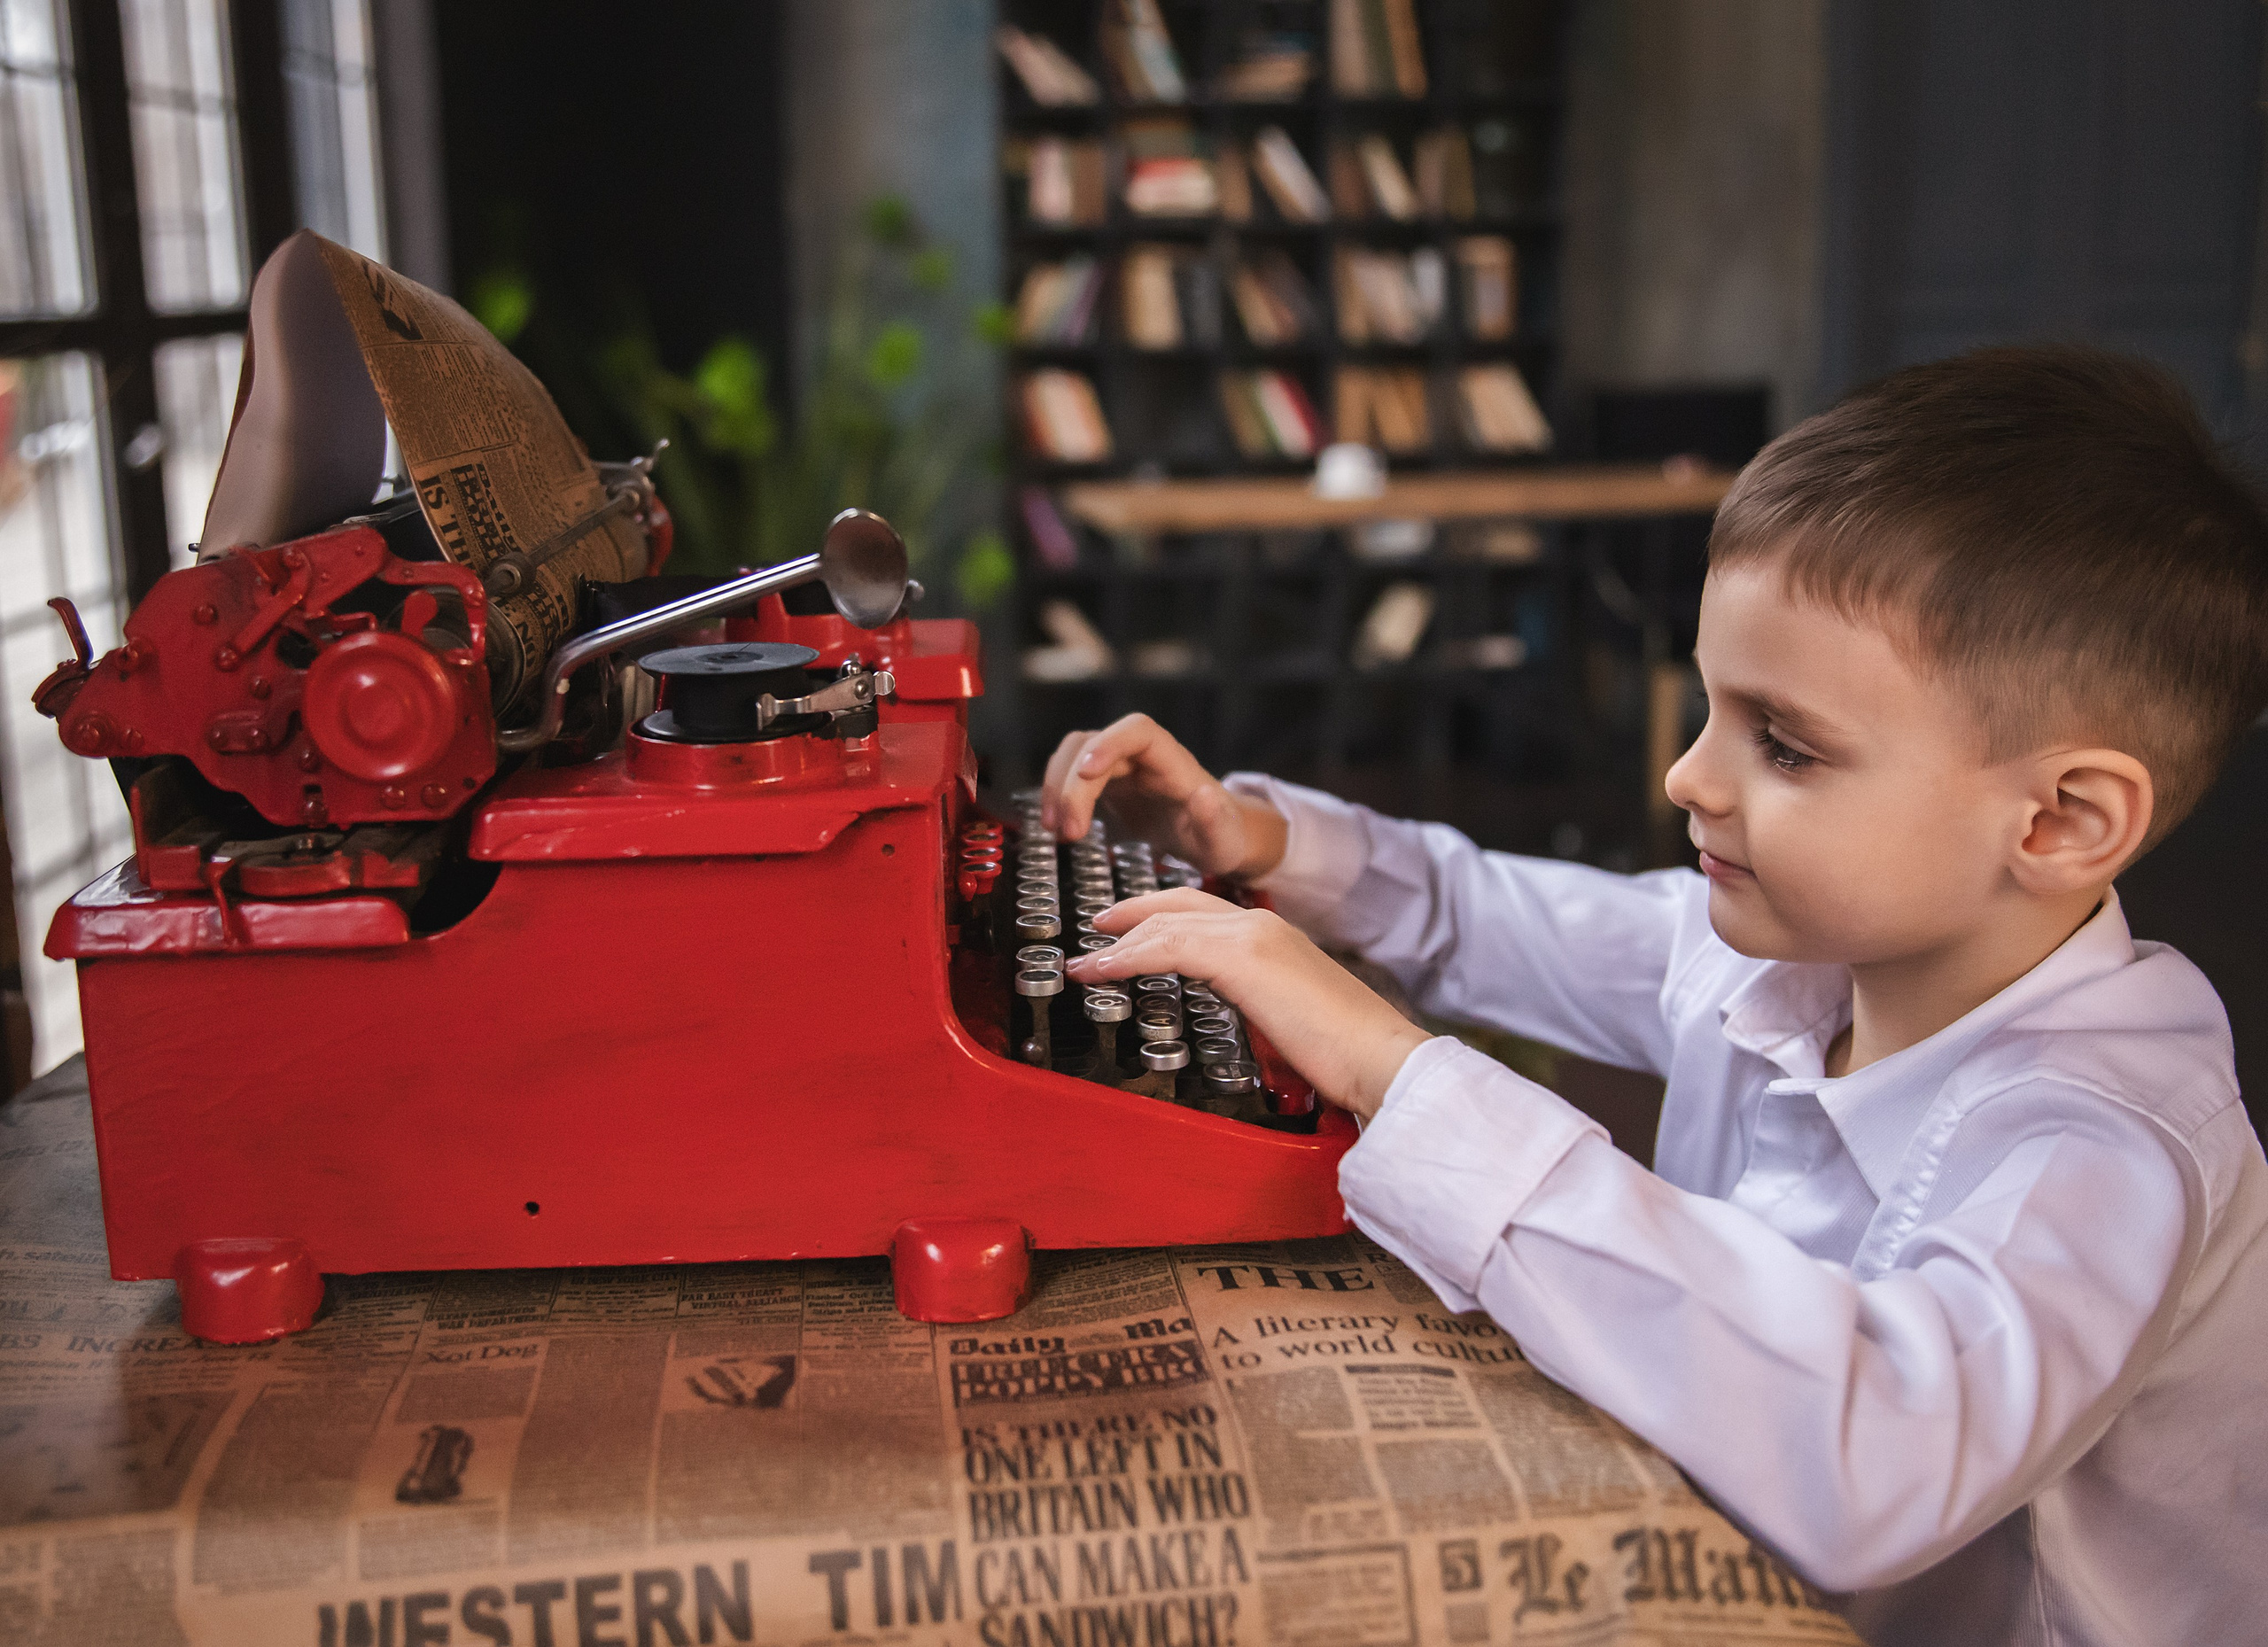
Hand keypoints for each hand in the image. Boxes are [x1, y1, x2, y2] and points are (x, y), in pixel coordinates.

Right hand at [1040, 714, 1287, 879]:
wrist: (1212, 838)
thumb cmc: (1222, 838)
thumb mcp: (1224, 840)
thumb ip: (1215, 821)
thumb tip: (1203, 795)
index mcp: (1174, 762)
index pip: (1137, 731)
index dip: (1108, 743)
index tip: (1086, 772)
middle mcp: (1143, 755)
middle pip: (1094, 745)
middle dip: (1073, 786)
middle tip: (1070, 834)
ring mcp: (1122, 765)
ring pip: (1075, 754)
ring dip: (1056, 787)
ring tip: (1055, 830)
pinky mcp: (1107, 781)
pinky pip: (1071, 774)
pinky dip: (1057, 796)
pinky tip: (1054, 826)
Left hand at [1067, 888, 1431, 1119]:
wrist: (1383, 1058)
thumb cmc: (1347, 1055)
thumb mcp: (1291, 1023)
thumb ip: (1263, 1010)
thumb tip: (1248, 1025)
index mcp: (1275, 937)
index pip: (1205, 911)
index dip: (1160, 915)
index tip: (1128, 931)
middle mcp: (1262, 925)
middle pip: (1180, 904)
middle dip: (1132, 913)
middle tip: (1097, 930)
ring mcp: (1253, 937)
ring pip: (1168, 924)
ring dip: (1119, 943)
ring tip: (1085, 962)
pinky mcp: (1244, 959)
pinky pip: (1169, 947)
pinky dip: (1127, 958)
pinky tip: (1102, 971)